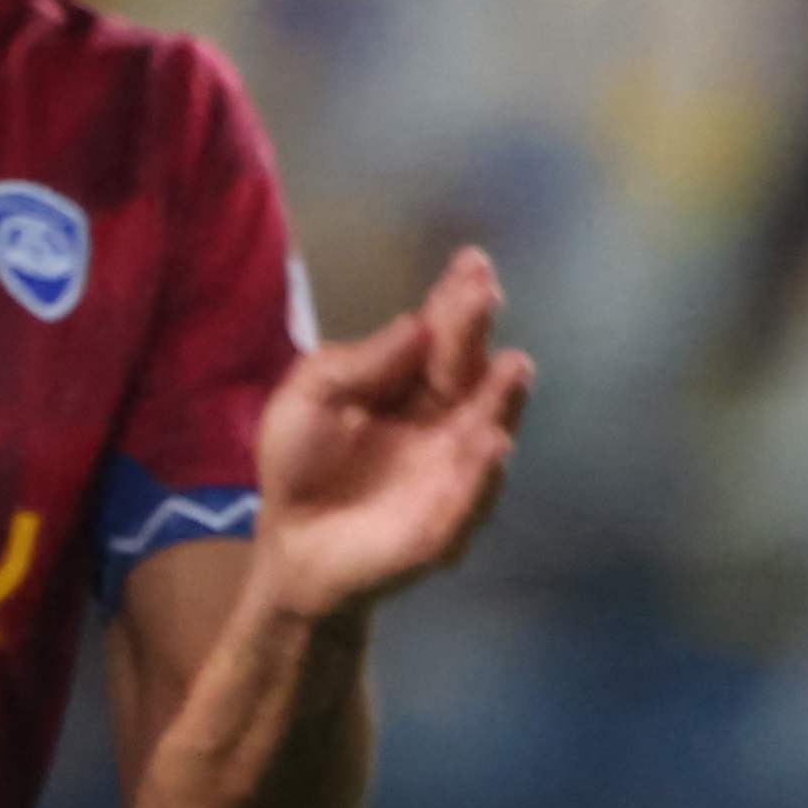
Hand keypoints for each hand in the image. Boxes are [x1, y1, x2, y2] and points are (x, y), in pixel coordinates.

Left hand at [251, 246, 532, 621]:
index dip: (456, 301)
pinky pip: (472, 495)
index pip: (440, 336)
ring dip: (503, 399)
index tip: (472, 263)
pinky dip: (484, 472)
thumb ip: (358, 363)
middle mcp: (444, 419)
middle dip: (477, 333)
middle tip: (485, 295)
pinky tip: (493, 442)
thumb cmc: (301, 465)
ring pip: (486, 427)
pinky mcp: (448, 520)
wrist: (292, 544)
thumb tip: (415, 326)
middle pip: (468, 370)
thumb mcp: (309, 397)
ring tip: (514, 366)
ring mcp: (453, 468)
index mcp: (411, 383)